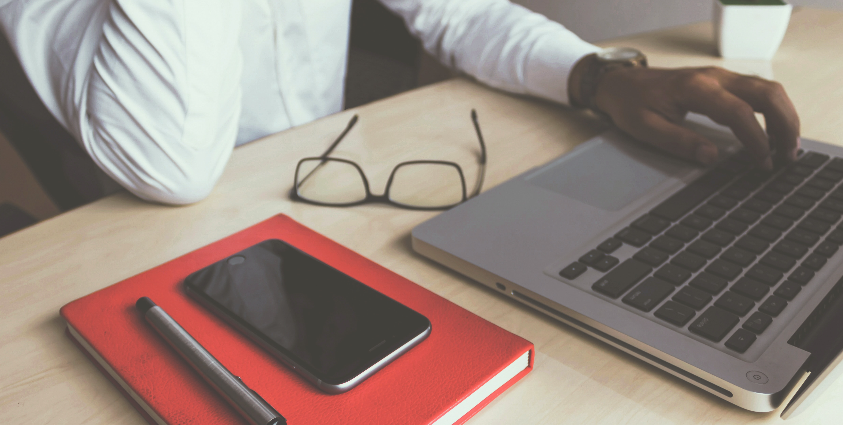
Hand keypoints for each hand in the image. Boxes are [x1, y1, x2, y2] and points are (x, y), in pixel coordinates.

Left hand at [592, 66, 799, 168]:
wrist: (620, 82)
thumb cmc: (630, 104)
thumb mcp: (645, 128)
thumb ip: (678, 142)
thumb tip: (710, 158)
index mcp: (695, 88)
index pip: (739, 112)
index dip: (756, 139)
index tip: (762, 162)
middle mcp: (713, 77)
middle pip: (766, 93)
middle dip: (784, 124)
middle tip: (788, 156)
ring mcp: (719, 77)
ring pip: (767, 89)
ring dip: (784, 116)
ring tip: (788, 147)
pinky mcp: (721, 82)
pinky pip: (757, 92)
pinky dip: (773, 110)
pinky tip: (775, 132)